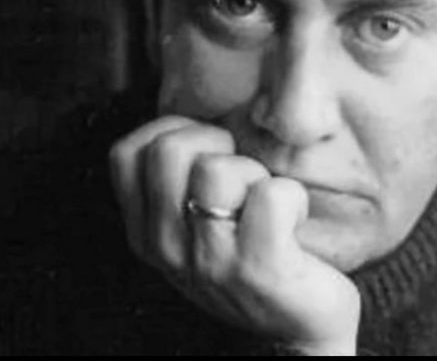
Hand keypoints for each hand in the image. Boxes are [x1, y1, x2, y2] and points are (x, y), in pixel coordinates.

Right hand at [108, 116, 360, 354]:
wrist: (294, 335)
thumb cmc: (254, 261)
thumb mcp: (197, 225)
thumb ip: (179, 180)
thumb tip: (191, 114)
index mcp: (146, 232)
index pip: (129, 150)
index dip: (175, 132)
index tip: (210, 155)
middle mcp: (167, 248)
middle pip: (171, 148)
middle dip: (219, 146)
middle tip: (244, 180)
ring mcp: (211, 261)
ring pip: (220, 169)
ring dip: (258, 175)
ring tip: (267, 208)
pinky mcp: (261, 269)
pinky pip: (274, 195)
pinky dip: (294, 198)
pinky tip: (293, 224)